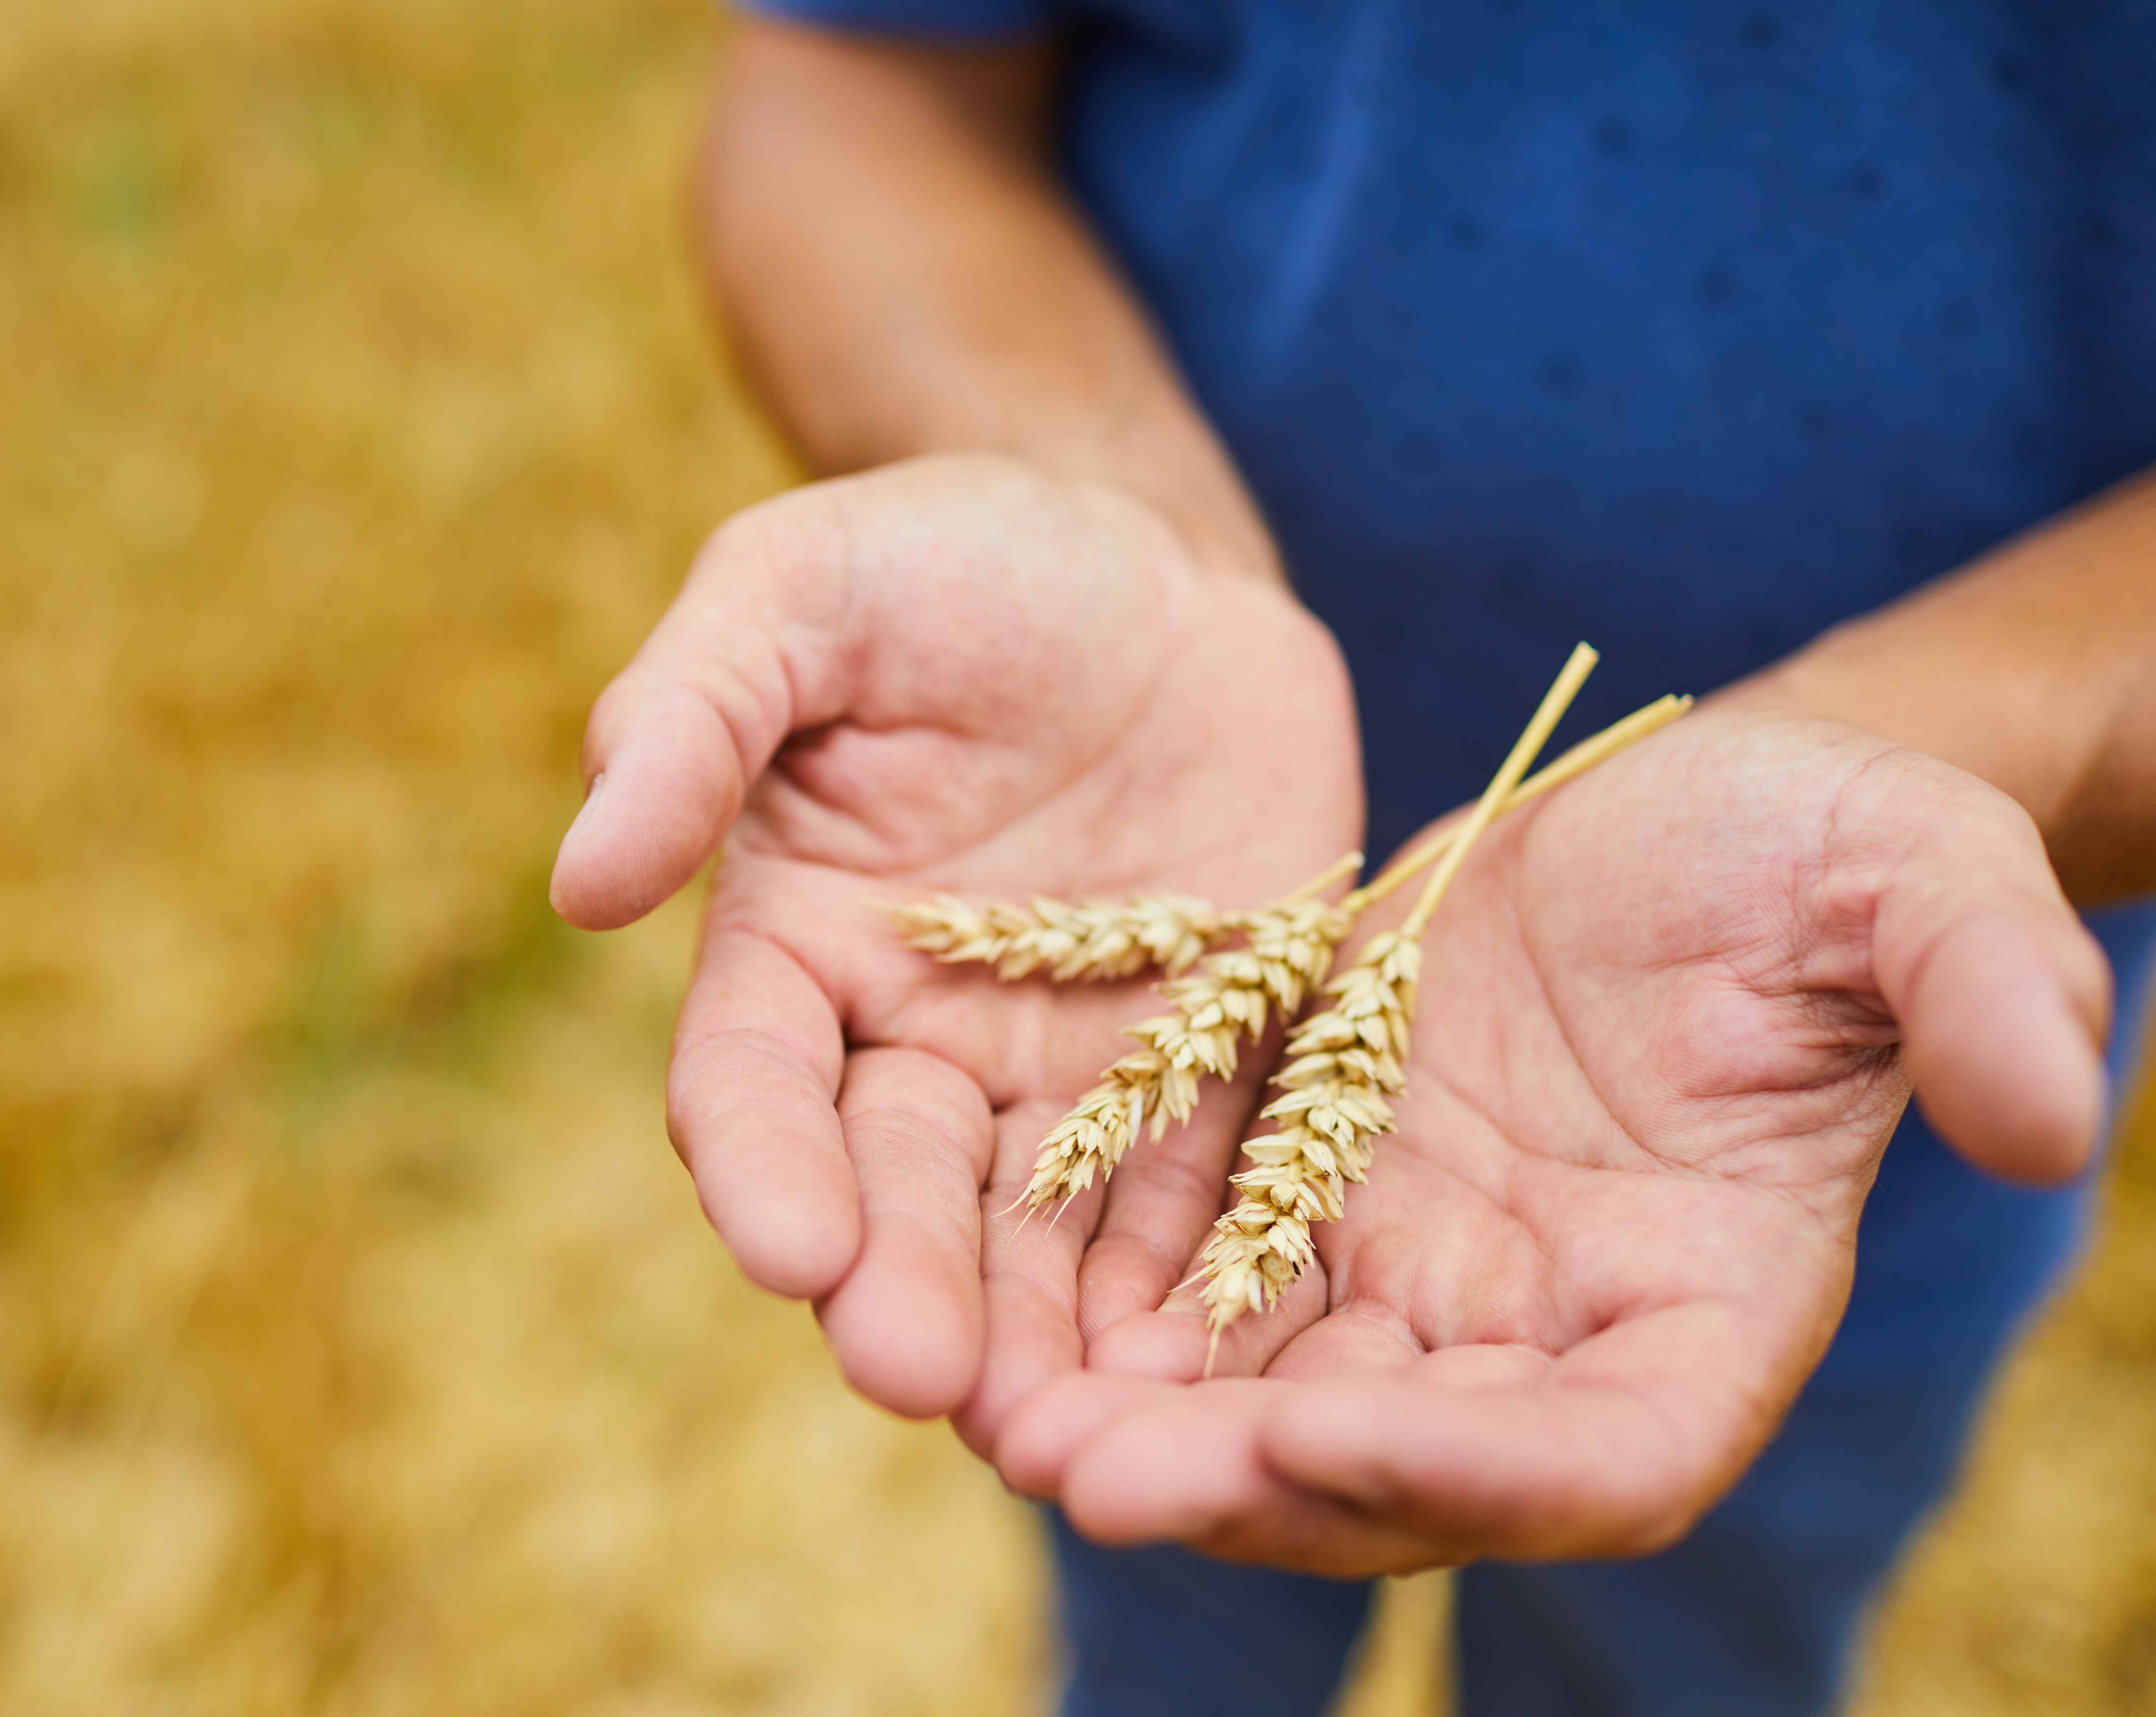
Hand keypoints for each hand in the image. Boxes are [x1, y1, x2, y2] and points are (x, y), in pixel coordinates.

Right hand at [550, 453, 1360, 1422]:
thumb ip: (689, 717)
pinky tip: (1200, 1371)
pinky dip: (1190, 1284)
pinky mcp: (1205, 1065)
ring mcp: (1063, 1066)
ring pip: (1034, 1233)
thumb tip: (580, 880)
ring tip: (1057, 1434)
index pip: (755, 1084)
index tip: (784, 1247)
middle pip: (892, 1190)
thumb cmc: (950, 554)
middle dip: (898, 1287)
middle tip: (915, 1378)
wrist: (1148, 559)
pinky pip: (1194, 1194)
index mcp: (798, 943)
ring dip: (1036, 1337)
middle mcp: (915, 1033)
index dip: (764, 1166)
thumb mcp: (802, 587)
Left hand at [986, 711, 2109, 1572]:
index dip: (1483, 1471)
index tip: (1333, 1437)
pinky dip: (1105, 1315)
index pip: (1607, 1452)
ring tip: (1001, 1424)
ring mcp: (1420, 1274)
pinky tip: (993, 1315)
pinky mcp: (1311, 1192)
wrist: (1665, 803)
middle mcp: (1548, 1327)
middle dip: (1247, 1483)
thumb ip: (1977, 984)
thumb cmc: (1810, 841)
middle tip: (1086, 1476)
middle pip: (1398, 1465)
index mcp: (1705, 1303)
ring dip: (1141, 1428)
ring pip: (1268, 1401)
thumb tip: (2052, 1115)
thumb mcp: (1906, 876)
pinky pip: (1198, 1287)